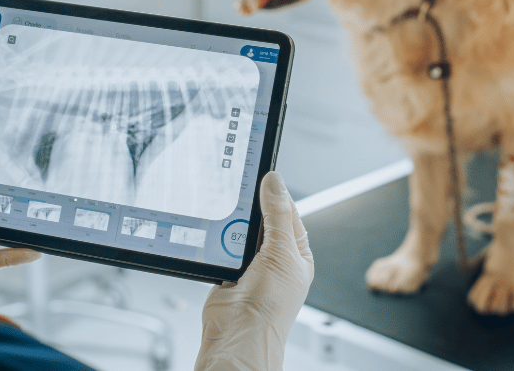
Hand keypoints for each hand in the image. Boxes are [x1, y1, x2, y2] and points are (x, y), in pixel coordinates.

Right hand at [195, 172, 313, 370]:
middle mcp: (275, 260)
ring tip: (228, 216)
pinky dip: (218, 240)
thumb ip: (277, 215)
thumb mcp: (281, 253)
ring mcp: (251, 266)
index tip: (264, 177)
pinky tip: (217, 234)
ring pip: (240, 232)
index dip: (276, 194)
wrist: (238, 336)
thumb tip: (275, 183)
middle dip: (251, 209)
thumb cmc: (270, 309)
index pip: (288, 213)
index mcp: (297, 254)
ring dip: (233, 226)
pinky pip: (222, 246)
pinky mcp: (228, 272)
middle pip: (262, 220)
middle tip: (241, 192)